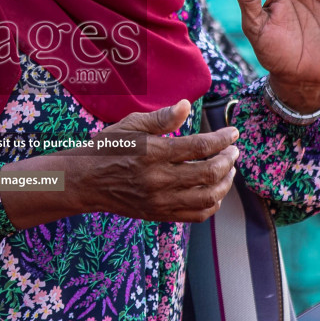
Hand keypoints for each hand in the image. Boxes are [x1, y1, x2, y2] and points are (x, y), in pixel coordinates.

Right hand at [0, 100, 237, 227]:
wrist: (86, 181)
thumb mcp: (131, 125)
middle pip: (209, 173)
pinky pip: (196, 214)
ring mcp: (160, 200)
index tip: (233, 133)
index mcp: (153, 153)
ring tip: (228, 170)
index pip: (200, 146)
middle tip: (233, 150)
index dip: (222, 139)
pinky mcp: (159, 214)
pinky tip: (215, 190)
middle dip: (228, 160)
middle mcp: (158, 179)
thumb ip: (161, 118)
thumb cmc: (109, 147)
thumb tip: (187, 106)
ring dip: (225, 182)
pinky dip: (213, 203)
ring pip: (208, 197)